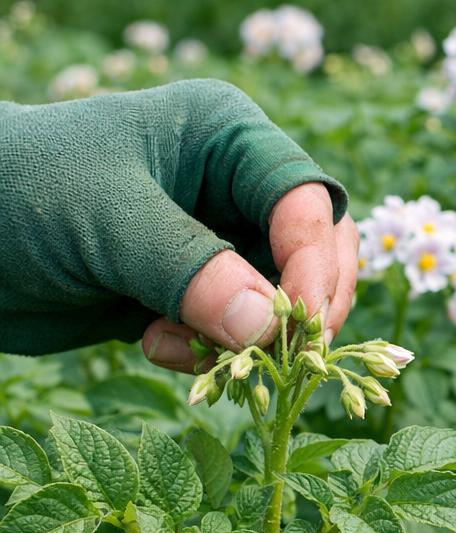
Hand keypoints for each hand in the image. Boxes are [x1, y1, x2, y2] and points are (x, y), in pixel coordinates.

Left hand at [0, 80, 356, 367]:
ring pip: (280, 303)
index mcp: (225, 138)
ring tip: (183, 347)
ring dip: (245, 339)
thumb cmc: (20, 193)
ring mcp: (218, 242)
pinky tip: (155, 345)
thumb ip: (191, 271)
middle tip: (278, 359)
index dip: (314, 265)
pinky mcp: (197, 292)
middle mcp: (234, 188)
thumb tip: (270, 327)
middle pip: (315, 254)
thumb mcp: (107, 222)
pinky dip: (211, 353)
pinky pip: (239, 333)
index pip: (307, 202)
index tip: (298, 326)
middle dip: (299, 309)